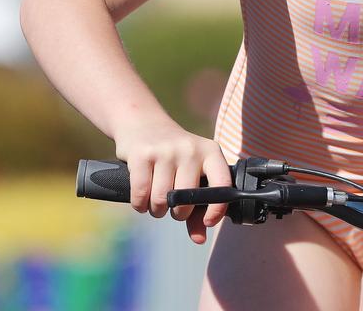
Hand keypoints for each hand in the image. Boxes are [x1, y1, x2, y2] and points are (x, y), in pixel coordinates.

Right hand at [114, 114, 231, 243]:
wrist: (143, 123)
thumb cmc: (173, 157)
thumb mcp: (191, 172)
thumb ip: (197, 207)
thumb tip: (200, 239)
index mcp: (210, 152)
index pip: (222, 183)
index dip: (218, 208)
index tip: (209, 221)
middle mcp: (190, 149)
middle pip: (186, 200)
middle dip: (177, 213)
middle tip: (172, 206)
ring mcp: (166, 150)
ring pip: (161, 200)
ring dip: (156, 210)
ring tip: (156, 202)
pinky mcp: (142, 154)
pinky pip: (141, 194)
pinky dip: (140, 205)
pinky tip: (142, 200)